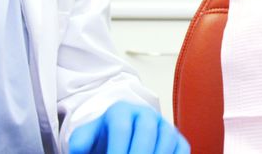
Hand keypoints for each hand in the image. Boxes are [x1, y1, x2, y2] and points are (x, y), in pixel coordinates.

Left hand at [68, 101, 189, 153]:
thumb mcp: (86, 139)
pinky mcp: (177, 139)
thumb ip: (80, 141)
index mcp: (121, 110)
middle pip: (146, 132)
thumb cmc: (102, 141)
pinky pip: (182, 148)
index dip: (117, 150)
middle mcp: (145, 114)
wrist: (119, 138)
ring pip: (167, 139)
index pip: (121, 129)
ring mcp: (164, 126)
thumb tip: (79, 150)